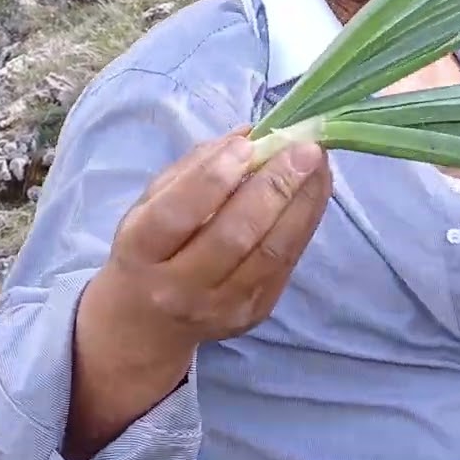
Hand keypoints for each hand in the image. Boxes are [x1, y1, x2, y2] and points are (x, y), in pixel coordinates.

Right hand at [97, 126, 332, 349]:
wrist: (148, 325)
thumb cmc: (148, 249)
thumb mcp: (150, 204)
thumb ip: (194, 168)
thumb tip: (247, 134)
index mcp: (140, 252)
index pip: (178, 215)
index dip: (214, 178)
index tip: (248, 145)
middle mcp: (178, 287)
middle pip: (233, 237)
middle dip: (274, 188)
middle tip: (304, 149)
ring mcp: (220, 306)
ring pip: (270, 253)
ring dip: (302, 204)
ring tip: (319, 165)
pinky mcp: (253, 313)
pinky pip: (285, 264)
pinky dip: (305, 224)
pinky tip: (316, 192)